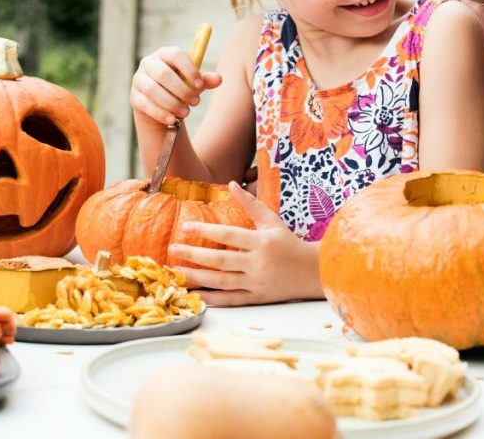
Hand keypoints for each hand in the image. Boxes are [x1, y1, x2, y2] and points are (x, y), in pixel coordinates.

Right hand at [130, 46, 222, 125]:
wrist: (163, 104)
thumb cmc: (181, 87)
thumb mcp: (194, 82)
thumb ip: (205, 80)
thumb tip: (219, 78)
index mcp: (166, 54)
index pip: (176, 55)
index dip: (189, 69)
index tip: (200, 85)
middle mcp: (149, 63)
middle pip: (163, 74)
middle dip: (182, 90)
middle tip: (196, 102)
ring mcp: (139, 79)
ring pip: (153, 90)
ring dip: (172, 103)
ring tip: (186, 113)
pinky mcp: (134, 96)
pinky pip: (145, 104)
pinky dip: (160, 113)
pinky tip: (173, 120)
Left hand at [167, 182, 322, 305]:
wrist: (312, 271)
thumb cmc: (288, 242)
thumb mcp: (272, 221)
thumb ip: (250, 204)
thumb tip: (230, 184)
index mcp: (262, 242)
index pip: (228, 235)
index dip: (205, 231)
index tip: (185, 227)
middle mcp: (258, 263)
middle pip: (220, 260)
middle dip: (193, 255)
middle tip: (172, 249)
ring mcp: (257, 282)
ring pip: (222, 282)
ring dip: (197, 278)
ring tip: (177, 272)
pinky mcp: (257, 297)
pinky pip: (231, 299)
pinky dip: (212, 299)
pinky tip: (195, 295)